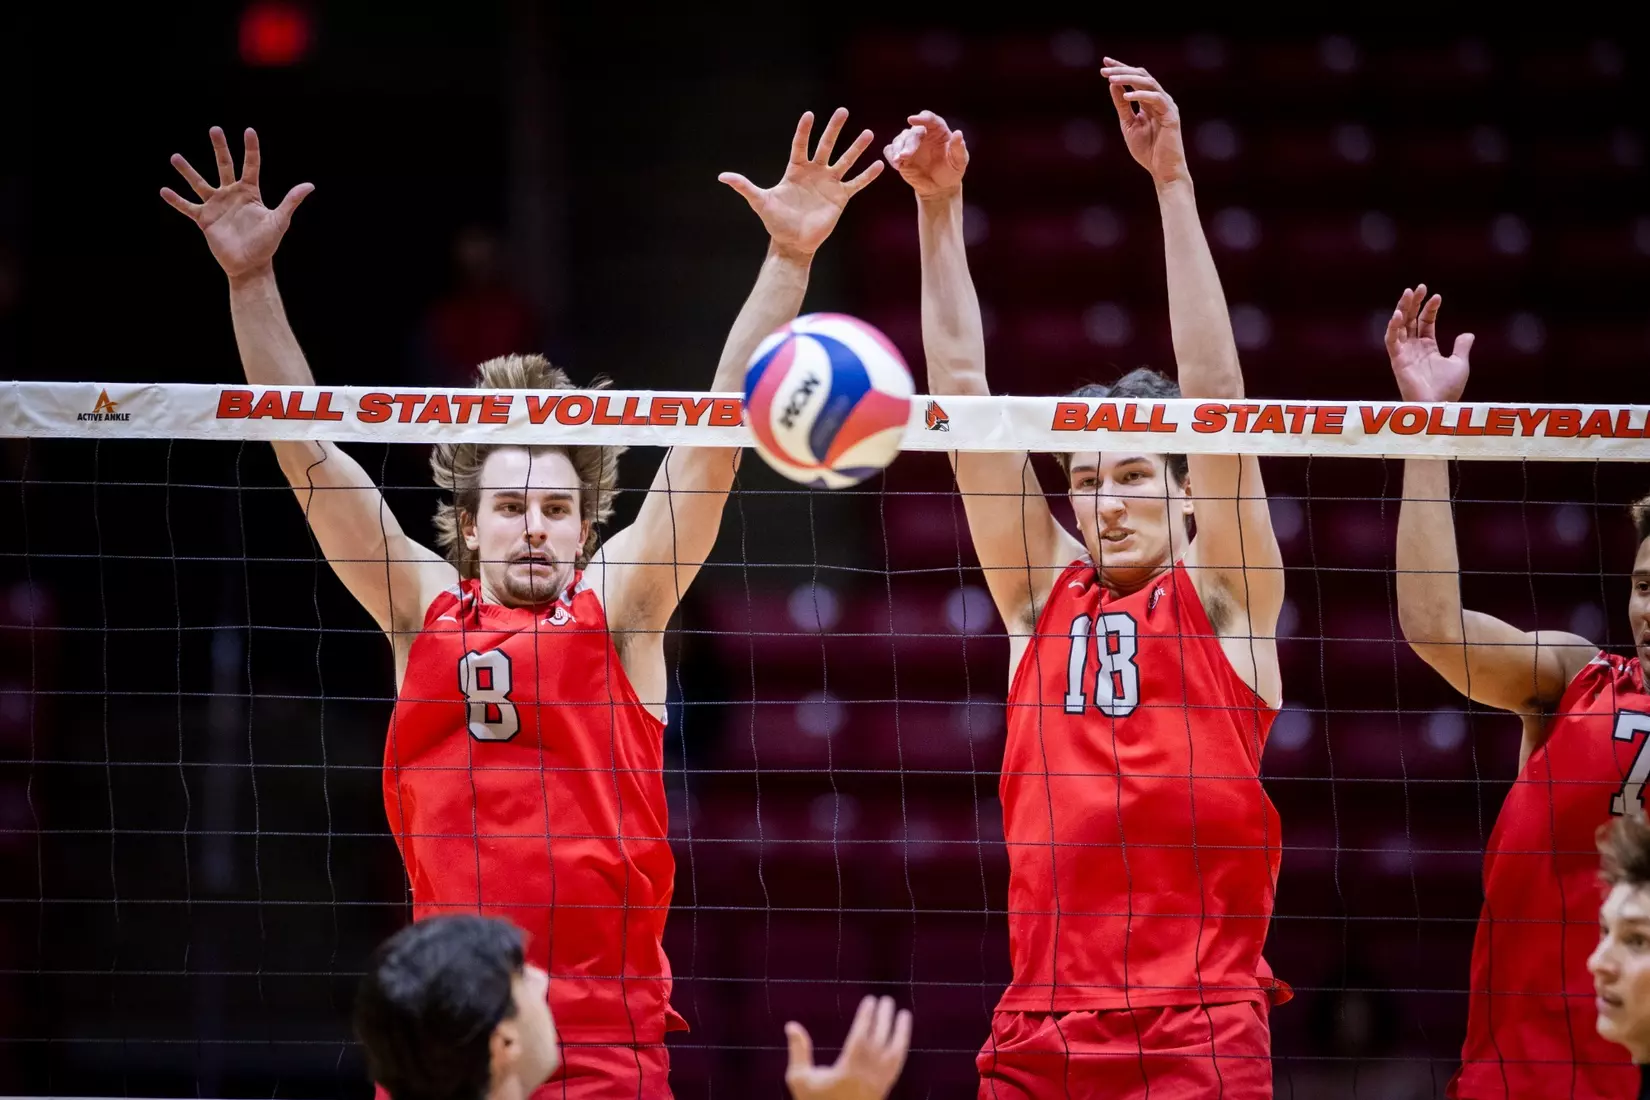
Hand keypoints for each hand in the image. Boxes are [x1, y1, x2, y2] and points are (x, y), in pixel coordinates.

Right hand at [161, 127, 312, 280]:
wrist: (250, 265)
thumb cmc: (267, 244)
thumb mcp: (279, 220)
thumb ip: (291, 201)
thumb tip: (310, 185)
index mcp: (250, 192)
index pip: (251, 165)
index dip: (251, 148)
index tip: (249, 130)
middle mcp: (232, 194)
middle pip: (225, 166)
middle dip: (220, 148)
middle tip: (214, 129)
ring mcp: (217, 205)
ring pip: (200, 183)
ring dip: (188, 171)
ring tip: (175, 157)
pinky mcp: (204, 219)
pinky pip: (187, 207)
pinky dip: (176, 200)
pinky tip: (163, 190)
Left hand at [720, 109, 881, 260]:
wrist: (793, 242)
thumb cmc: (776, 222)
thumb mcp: (760, 202)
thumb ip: (745, 187)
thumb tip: (722, 176)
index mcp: (795, 170)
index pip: (800, 145)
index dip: (804, 131)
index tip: (809, 115)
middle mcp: (814, 173)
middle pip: (826, 146)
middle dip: (834, 129)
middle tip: (843, 111)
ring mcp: (829, 184)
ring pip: (845, 161)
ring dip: (856, 148)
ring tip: (868, 133)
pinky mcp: (840, 197)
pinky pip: (856, 183)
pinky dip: (867, 175)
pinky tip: (880, 164)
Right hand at [784, 996, 911, 1099]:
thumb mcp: (800, 1079)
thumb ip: (798, 1051)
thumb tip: (791, 1025)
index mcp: (847, 1072)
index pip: (861, 1038)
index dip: (866, 1018)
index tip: (871, 1000)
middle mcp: (866, 1078)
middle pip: (880, 1043)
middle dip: (884, 1020)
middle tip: (886, 999)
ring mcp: (878, 1086)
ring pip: (894, 1055)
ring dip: (901, 1033)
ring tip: (904, 1014)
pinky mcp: (883, 1092)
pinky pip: (896, 1067)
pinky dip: (900, 1050)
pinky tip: (900, 1039)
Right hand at [883, 110, 968, 199]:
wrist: (940, 188)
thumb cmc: (952, 171)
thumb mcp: (959, 161)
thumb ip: (958, 148)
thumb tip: (958, 133)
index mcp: (938, 131)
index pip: (929, 119)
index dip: (921, 118)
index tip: (912, 119)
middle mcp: (923, 134)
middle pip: (913, 132)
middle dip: (908, 143)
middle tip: (905, 155)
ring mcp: (910, 144)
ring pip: (899, 139)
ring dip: (897, 148)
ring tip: (899, 160)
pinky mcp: (900, 155)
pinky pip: (890, 150)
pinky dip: (891, 155)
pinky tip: (897, 165)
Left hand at [1101, 58, 1188, 185]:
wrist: (1162, 170)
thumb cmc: (1147, 149)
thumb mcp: (1128, 124)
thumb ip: (1122, 105)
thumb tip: (1113, 84)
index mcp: (1150, 101)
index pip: (1136, 78)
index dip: (1121, 69)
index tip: (1104, 63)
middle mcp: (1160, 99)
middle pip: (1142, 75)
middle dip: (1123, 70)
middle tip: (1105, 69)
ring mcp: (1167, 106)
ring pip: (1149, 83)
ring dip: (1129, 79)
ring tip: (1112, 79)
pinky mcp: (1171, 115)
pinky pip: (1156, 99)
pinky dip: (1141, 95)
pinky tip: (1127, 96)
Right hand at [1385, 284, 1474, 402]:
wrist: (1438, 405)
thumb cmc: (1448, 389)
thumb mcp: (1460, 364)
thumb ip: (1461, 348)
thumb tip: (1468, 334)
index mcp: (1427, 347)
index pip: (1425, 322)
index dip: (1430, 309)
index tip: (1437, 296)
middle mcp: (1414, 348)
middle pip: (1411, 320)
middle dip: (1414, 303)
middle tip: (1418, 287)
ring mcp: (1404, 353)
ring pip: (1400, 326)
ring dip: (1402, 309)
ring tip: (1408, 293)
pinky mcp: (1397, 360)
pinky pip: (1391, 341)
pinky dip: (1393, 327)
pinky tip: (1399, 314)